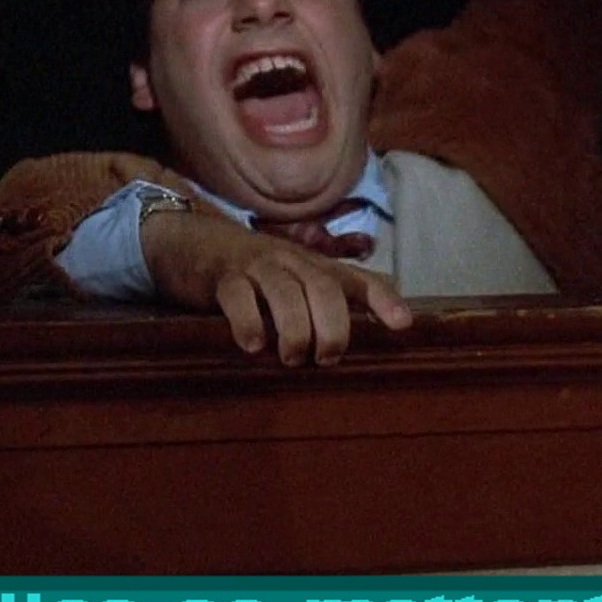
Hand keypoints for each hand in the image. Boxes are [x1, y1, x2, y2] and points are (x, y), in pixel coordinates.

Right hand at [140, 210, 412, 365]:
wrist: (198, 243)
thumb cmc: (259, 271)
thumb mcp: (299, 279)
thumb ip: (332, 300)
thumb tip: (373, 331)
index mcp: (315, 266)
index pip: (357, 280)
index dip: (382, 299)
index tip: (403, 325)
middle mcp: (292, 261)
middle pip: (324, 287)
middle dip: (333, 326)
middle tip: (327, 358)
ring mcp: (257, 266)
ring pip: (285, 291)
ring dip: (294, 329)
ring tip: (292, 358)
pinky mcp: (223, 277)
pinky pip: (238, 296)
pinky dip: (249, 322)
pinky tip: (254, 346)